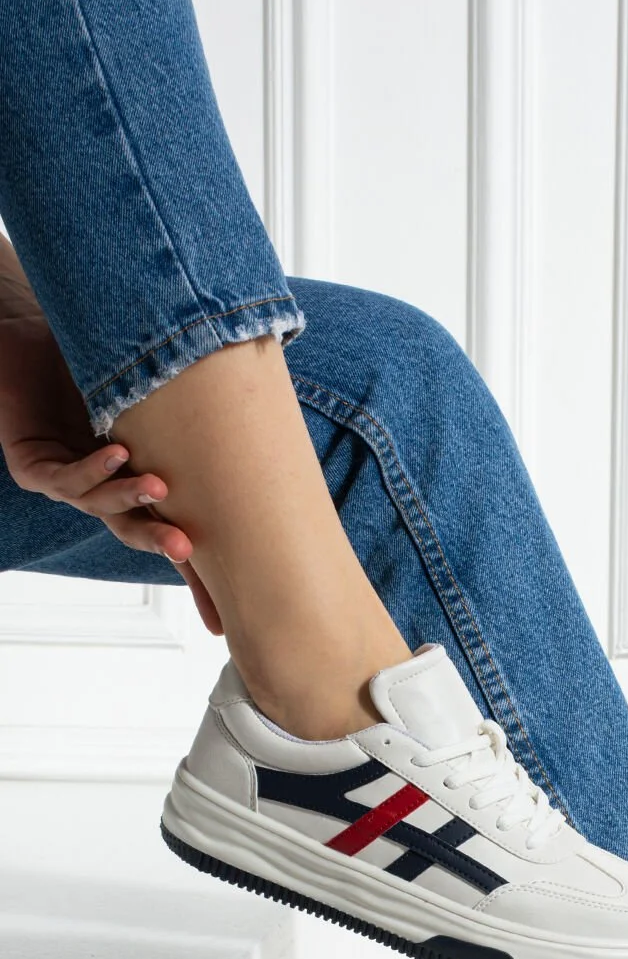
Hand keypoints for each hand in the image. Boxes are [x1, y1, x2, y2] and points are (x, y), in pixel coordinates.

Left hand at [0, 309, 222, 631]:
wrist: (30, 336)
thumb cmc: (100, 363)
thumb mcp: (158, 399)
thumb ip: (196, 420)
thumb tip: (266, 419)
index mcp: (137, 485)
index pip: (171, 537)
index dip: (194, 582)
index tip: (218, 622)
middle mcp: (104, 491)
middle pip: (136, 532)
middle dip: (160, 543)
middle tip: (186, 549)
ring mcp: (67, 482)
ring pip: (102, 506)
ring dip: (130, 499)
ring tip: (159, 486)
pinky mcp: (34, 466)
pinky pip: (66, 477)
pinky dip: (94, 467)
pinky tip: (118, 453)